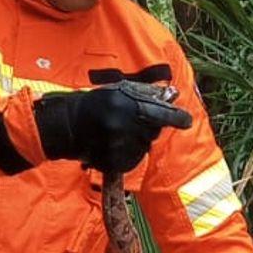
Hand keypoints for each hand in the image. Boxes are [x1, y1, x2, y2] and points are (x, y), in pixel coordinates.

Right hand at [34, 81, 192, 173]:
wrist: (66, 126)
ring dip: (137, 142)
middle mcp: (120, 125)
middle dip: (148, 128)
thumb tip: (172, 95)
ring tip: (119, 134)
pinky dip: (129, 154)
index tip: (187, 121)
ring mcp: (114, 145)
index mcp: (123, 104)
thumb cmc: (93, 104)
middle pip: (151, 132)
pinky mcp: (110, 161)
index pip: (158, 113)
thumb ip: (143, 94)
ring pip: (142, 147)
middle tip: (133, 124)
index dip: (175, 118)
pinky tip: (115, 146)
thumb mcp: (116, 91)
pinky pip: (131, 160)